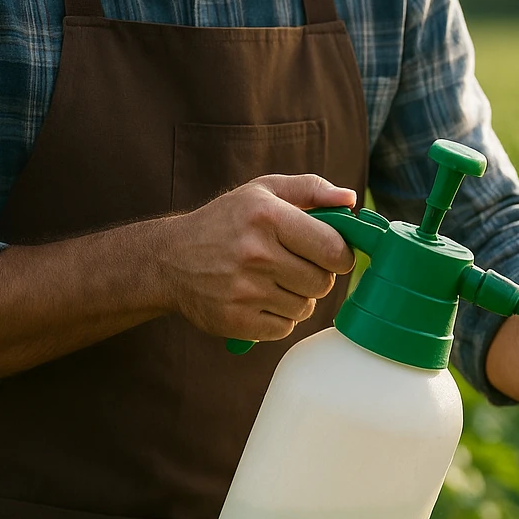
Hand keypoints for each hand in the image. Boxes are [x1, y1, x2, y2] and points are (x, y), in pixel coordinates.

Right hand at [156, 174, 356, 340]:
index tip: (330, 253)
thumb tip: (350, 200)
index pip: (334, 250)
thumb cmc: (225, 223)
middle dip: (317, 276)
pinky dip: (278, 318)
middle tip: (295, 266)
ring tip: (272, 281)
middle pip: (323, 283)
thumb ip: (310, 190)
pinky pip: (284, 328)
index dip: (340, 255)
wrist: (169, 260)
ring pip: (305, 308)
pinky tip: (259, 300)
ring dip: (297, 298)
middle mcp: (256, 254)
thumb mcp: (262, 192)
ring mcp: (245, 292)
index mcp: (268, 217)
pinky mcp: (237, 322)